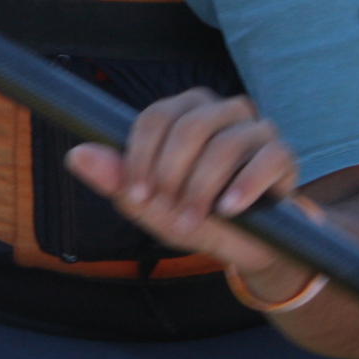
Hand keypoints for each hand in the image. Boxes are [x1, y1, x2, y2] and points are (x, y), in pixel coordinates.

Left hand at [64, 88, 307, 292]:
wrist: (254, 248)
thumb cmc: (199, 218)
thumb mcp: (154, 207)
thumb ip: (118, 181)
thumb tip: (75, 155)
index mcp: (186, 112)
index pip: (156, 117)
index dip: (141, 156)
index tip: (137, 194)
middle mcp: (222, 110)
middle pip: (189, 126)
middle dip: (171, 174)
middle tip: (168, 209)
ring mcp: (257, 128)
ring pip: (225, 143)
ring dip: (203, 188)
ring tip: (197, 218)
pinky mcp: (282, 153)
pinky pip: (266, 158)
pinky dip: (244, 187)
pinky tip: (229, 209)